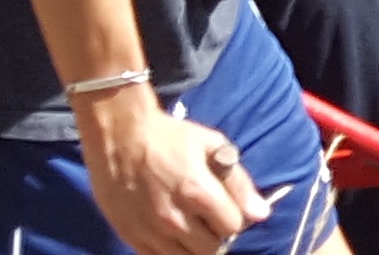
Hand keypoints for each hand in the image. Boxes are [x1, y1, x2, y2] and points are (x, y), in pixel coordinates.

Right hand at [80, 81, 272, 254]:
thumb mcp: (211, 146)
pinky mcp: (131, 237)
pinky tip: (169, 231)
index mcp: (196, 191)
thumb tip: (261, 214)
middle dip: (216, 234)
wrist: (118, 136)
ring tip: (189, 224)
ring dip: (194, 246)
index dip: (233, 217)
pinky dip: (171, 250)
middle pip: (212, 250)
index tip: (224, 207)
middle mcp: (173, 218)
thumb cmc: (167, 137)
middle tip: (207, 217)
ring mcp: (150, 231)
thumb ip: (238, 182)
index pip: (232, 227)